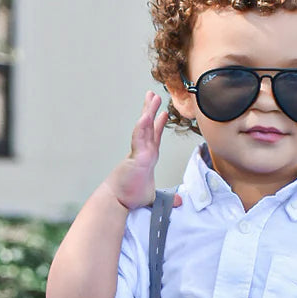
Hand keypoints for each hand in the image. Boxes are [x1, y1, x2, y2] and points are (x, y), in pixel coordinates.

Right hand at [106, 92, 179, 210]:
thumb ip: (168, 197)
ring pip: (145, 128)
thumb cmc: (130, 197)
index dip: (159, 125)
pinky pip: (139, 139)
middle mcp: (143, 152)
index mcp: (147, 158)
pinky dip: (142, 127)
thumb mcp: (154, 196)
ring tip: (152, 97)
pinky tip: (145, 116)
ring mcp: (140, 153)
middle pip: (149, 127)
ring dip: (148, 112)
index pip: (154, 137)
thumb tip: (179, 201)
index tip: (163, 113)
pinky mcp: (137, 158)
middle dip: (151, 110)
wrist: (117, 201)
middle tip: (153, 95)